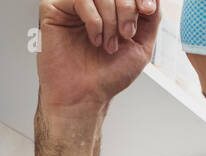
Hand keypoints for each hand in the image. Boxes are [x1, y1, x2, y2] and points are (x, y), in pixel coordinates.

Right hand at [36, 0, 160, 119]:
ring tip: (109, 44)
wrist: (85, 97)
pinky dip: (94, 19)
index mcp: (112, 8)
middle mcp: (93, 4)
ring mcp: (73, 5)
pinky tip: (94, 39)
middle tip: (126, 34)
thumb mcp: (142, 46)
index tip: (147, 10)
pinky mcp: (54, 9)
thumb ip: (151, 17)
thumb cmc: (107, 76)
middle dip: (127, 8)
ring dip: (110, 18)